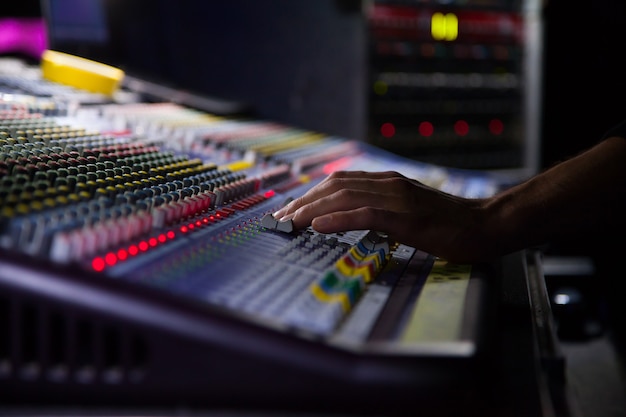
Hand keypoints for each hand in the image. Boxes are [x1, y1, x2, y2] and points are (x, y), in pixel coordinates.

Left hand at [272, 170, 495, 262]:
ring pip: (344, 196)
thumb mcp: (408, 212)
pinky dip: (339, 218)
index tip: (289, 211)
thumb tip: (352, 218)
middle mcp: (388, 183)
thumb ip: (381, 210)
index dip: (310, 195)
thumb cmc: (447, 223)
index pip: (339, 182)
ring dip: (312, 209)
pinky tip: (318, 226)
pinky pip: (365, 214)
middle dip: (303, 201)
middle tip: (279, 219)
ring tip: (289, 223)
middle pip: (334, 186)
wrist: (484, 224)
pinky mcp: (406, 216)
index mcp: (387, 182)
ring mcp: (397, 197)